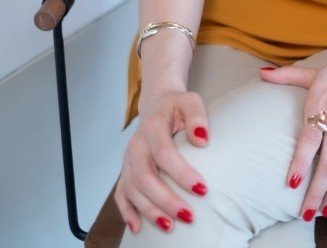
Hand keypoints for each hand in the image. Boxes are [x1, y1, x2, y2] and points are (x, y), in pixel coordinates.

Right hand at [114, 90, 210, 234]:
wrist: (156, 103)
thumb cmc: (176, 105)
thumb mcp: (190, 100)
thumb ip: (197, 116)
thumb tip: (202, 140)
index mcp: (152, 126)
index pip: (164, 153)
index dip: (181, 173)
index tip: (202, 189)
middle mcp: (136, 145)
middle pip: (145, 177)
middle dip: (165, 200)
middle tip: (188, 215)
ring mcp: (128, 160)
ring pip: (132, 189)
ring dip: (149, 210)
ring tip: (170, 227)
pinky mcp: (126, 171)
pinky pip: (121, 194)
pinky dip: (127, 213)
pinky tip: (138, 228)